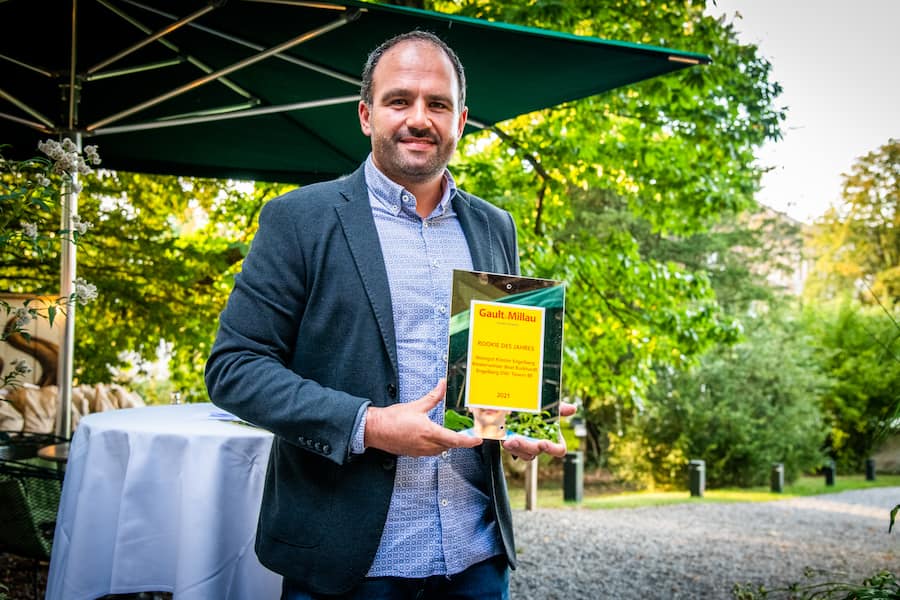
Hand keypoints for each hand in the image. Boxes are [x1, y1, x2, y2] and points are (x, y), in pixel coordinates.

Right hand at [364, 379, 482, 456]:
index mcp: (429, 433)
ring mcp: (420, 451)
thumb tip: (442, 385)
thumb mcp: (416, 405)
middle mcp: (426, 445)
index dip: (469, 441)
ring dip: (447, 443)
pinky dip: (436, 446)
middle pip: (450, 446)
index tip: (478, 440)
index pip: (455, 440)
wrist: (375, 429)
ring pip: (440, 450)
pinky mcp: (413, 453)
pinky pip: (430, 452)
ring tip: (452, 435)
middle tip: (468, 434)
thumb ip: (433, 396)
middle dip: (459, 441)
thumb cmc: (392, 419)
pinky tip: (434, 438)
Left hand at [501, 400, 576, 460]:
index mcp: (553, 437)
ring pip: (525, 454)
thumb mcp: (547, 405)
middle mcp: (541, 444)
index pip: (559, 449)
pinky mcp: (515, 445)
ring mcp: (528, 446)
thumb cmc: (538, 407)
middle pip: (537, 451)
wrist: (519, 404)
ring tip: (509, 440)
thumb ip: (559, 408)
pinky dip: (509, 447)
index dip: (553, 449)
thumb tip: (573, 408)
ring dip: (517, 448)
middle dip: (528, 446)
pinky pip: (513, 451)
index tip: (543, 443)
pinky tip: (505, 440)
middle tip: (518, 440)